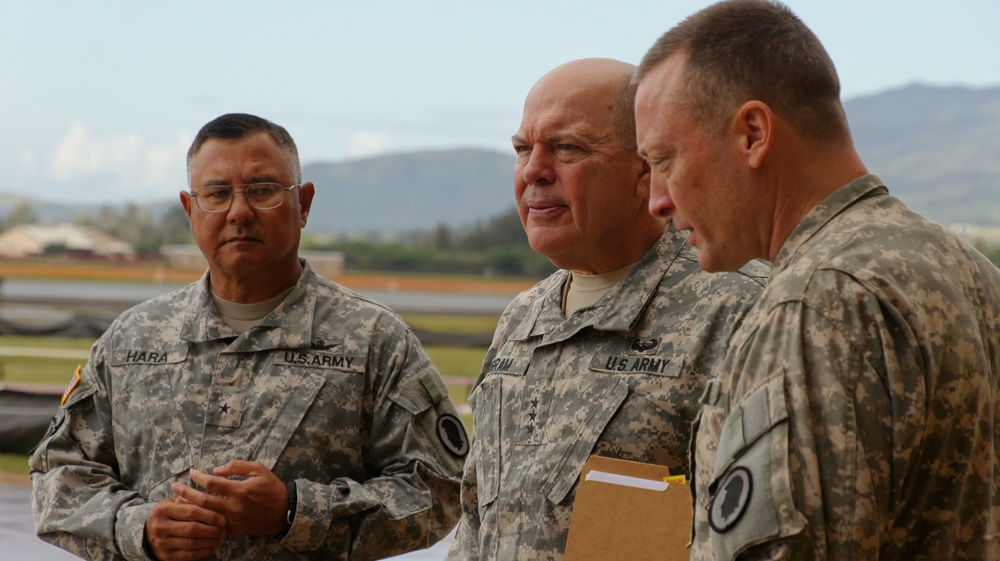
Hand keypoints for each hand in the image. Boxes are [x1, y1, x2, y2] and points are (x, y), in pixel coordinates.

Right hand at [145, 497, 225, 560]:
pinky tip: (212, 546)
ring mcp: (163, 543)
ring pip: (192, 543)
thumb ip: (189, 501)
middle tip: (224, 530)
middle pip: (193, 529)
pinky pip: (189, 555)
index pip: (192, 512)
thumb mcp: (172, 503)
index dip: (210, 516)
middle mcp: (161, 527)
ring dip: (210, 542)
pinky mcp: (166, 556)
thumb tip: (213, 504)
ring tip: (221, 538)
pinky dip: (203, 552)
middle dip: (212, 530)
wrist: (145, 533)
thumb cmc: (166, 514)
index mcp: (163, 510)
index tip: (222, 519)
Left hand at [172, 460, 289, 536]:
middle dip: (186, 493)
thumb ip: (238, 466)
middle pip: (203, 501)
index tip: (192, 472)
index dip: (199, 477)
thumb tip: (217, 469)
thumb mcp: (259, 469)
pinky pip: (213, 528)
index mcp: (241, 490)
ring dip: (190, 508)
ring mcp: (233, 520)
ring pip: (205, 516)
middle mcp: (235, 506)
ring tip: (178, 501)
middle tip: (175, 486)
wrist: (284, 512)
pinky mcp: (234, 530)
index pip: (212, 483)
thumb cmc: (271, 488)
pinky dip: (201, 522)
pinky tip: (193, 517)